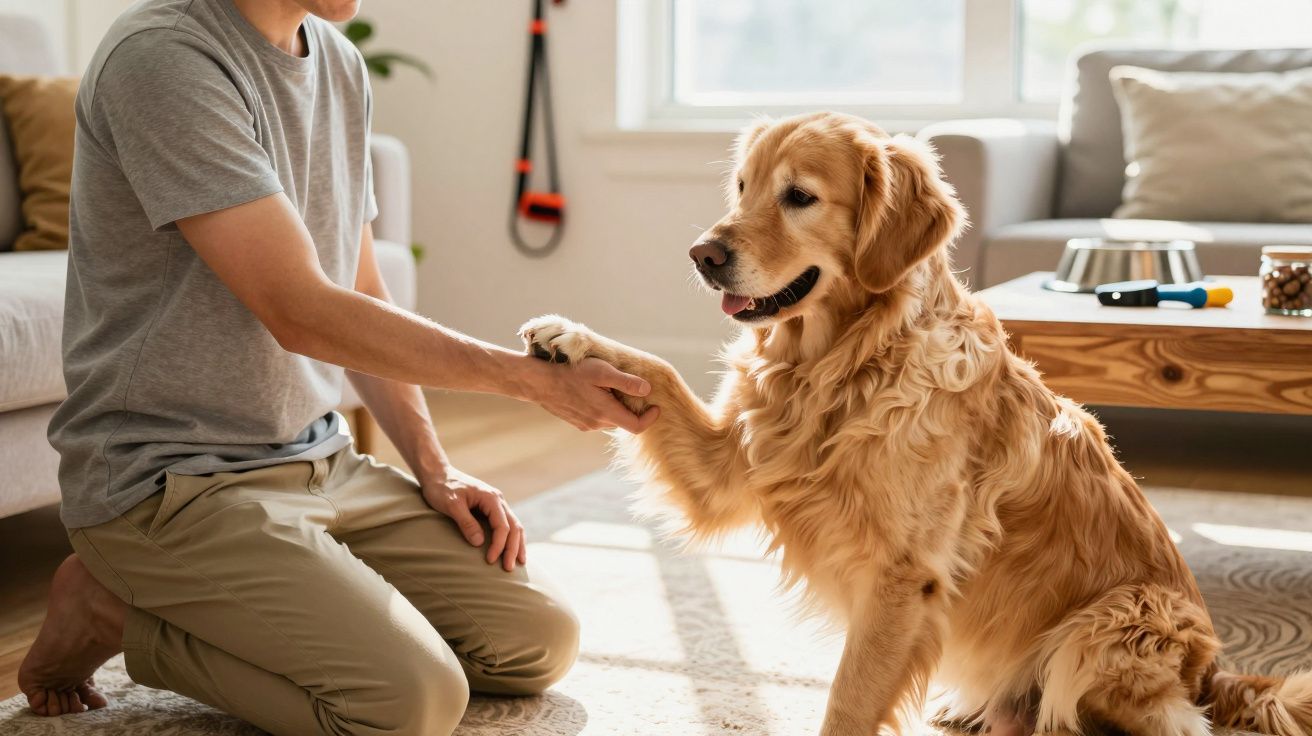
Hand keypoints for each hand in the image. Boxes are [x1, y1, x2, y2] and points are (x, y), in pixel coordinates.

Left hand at [421, 466, 525, 570]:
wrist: (437, 474)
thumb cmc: (442, 488)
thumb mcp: (451, 505)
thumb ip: (466, 522)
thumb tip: (479, 543)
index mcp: (491, 498)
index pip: (502, 526)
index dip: (499, 545)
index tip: (490, 561)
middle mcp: (498, 500)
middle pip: (514, 527)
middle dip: (513, 549)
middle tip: (509, 569)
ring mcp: (496, 504)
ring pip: (514, 526)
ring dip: (517, 544)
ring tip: (519, 563)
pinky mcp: (491, 509)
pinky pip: (507, 524)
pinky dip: (511, 538)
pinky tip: (511, 549)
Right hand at [535, 357, 659, 432]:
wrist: (538, 381)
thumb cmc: (570, 372)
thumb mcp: (602, 371)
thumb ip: (626, 382)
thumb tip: (647, 390)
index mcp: (606, 413)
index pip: (636, 427)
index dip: (650, 418)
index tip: (655, 406)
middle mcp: (596, 424)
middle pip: (623, 422)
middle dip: (631, 409)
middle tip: (631, 388)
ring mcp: (585, 425)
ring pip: (609, 419)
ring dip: (615, 407)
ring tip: (609, 386)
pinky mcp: (576, 421)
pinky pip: (596, 418)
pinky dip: (602, 408)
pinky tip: (593, 391)